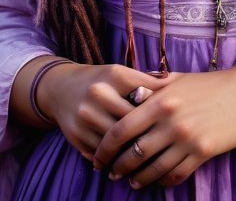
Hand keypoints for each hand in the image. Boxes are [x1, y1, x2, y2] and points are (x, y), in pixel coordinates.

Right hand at [40, 63, 168, 163]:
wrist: (60, 88)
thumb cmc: (101, 81)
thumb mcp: (121, 73)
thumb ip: (146, 81)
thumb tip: (175, 86)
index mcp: (115, 75)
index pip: (145, 98)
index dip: (159, 112)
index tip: (171, 122)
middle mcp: (98, 93)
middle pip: (131, 122)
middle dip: (146, 135)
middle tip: (162, 146)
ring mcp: (85, 115)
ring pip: (116, 142)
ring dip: (130, 153)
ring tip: (146, 159)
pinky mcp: (75, 134)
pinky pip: (100, 153)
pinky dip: (113, 159)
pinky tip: (124, 161)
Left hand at [91, 66, 235, 188]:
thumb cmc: (207, 84)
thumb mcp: (176, 78)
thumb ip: (151, 85)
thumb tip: (127, 91)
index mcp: (160, 99)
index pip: (122, 128)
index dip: (105, 146)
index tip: (98, 156)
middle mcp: (170, 120)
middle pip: (133, 152)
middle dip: (117, 166)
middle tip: (110, 172)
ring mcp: (187, 138)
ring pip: (153, 168)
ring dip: (137, 178)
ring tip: (130, 181)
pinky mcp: (203, 152)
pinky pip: (176, 174)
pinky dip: (162, 181)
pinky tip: (156, 181)